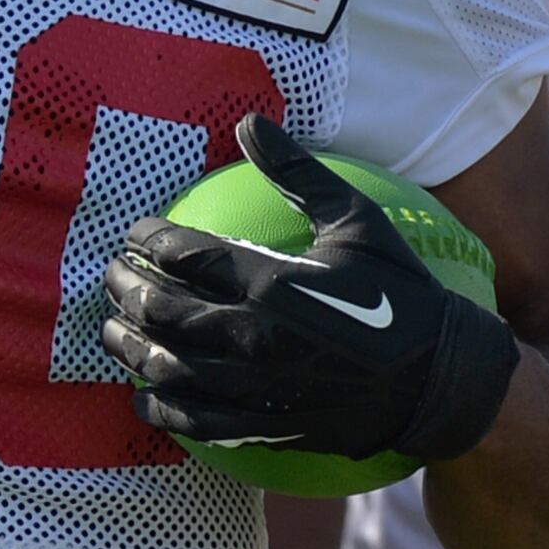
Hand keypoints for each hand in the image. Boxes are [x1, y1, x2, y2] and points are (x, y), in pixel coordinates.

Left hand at [97, 114, 518, 463]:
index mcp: (273, 284)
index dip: (149, 241)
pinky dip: (160, 407)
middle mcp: (254, 338)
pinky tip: (142, 396)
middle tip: (111, 275)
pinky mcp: (262, 427)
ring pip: (167, 366)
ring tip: (111, 331)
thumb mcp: (356, 222)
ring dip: (128, 347)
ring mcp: (255, 388)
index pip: (185, 257)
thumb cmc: (401, 294)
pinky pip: (194, 420)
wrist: (438, 380)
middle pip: (161, 311)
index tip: (137, 232)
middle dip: (125, 289)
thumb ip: (298, 174)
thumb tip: (250, 121)